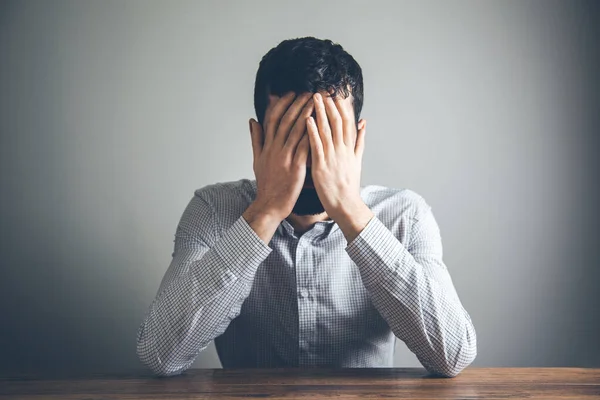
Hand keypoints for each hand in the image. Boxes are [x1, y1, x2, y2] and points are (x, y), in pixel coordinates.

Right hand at [245, 92, 314, 230]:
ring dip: (307, 115)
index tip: (291, 93)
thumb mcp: (257, 159)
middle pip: (286, 121)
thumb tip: (252, 120)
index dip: (282, 104)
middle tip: (308, 92)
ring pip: (296, 131)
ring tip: (317, 102)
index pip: (273, 119)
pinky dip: (311, 135)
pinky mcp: (296, 168)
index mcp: (267, 146)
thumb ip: (256, 139)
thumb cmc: (266, 183)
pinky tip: (320, 125)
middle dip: (297, 104)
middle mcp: (275, 149)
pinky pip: (305, 148)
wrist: (270, 204)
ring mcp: (285, 158)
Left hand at [306, 92, 372, 240]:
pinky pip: (316, 145)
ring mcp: (332, 157)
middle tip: (321, 89)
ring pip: (326, 129)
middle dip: (329, 104)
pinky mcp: (322, 165)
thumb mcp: (357, 160)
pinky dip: (312, 131)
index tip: (334, 93)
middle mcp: (342, 149)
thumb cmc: (349, 185)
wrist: (346, 204)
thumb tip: (364, 122)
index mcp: (349, 147)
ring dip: (319, 112)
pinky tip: (307, 119)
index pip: (346, 121)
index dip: (340, 106)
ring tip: (312, 97)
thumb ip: (360, 140)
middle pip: (337, 121)